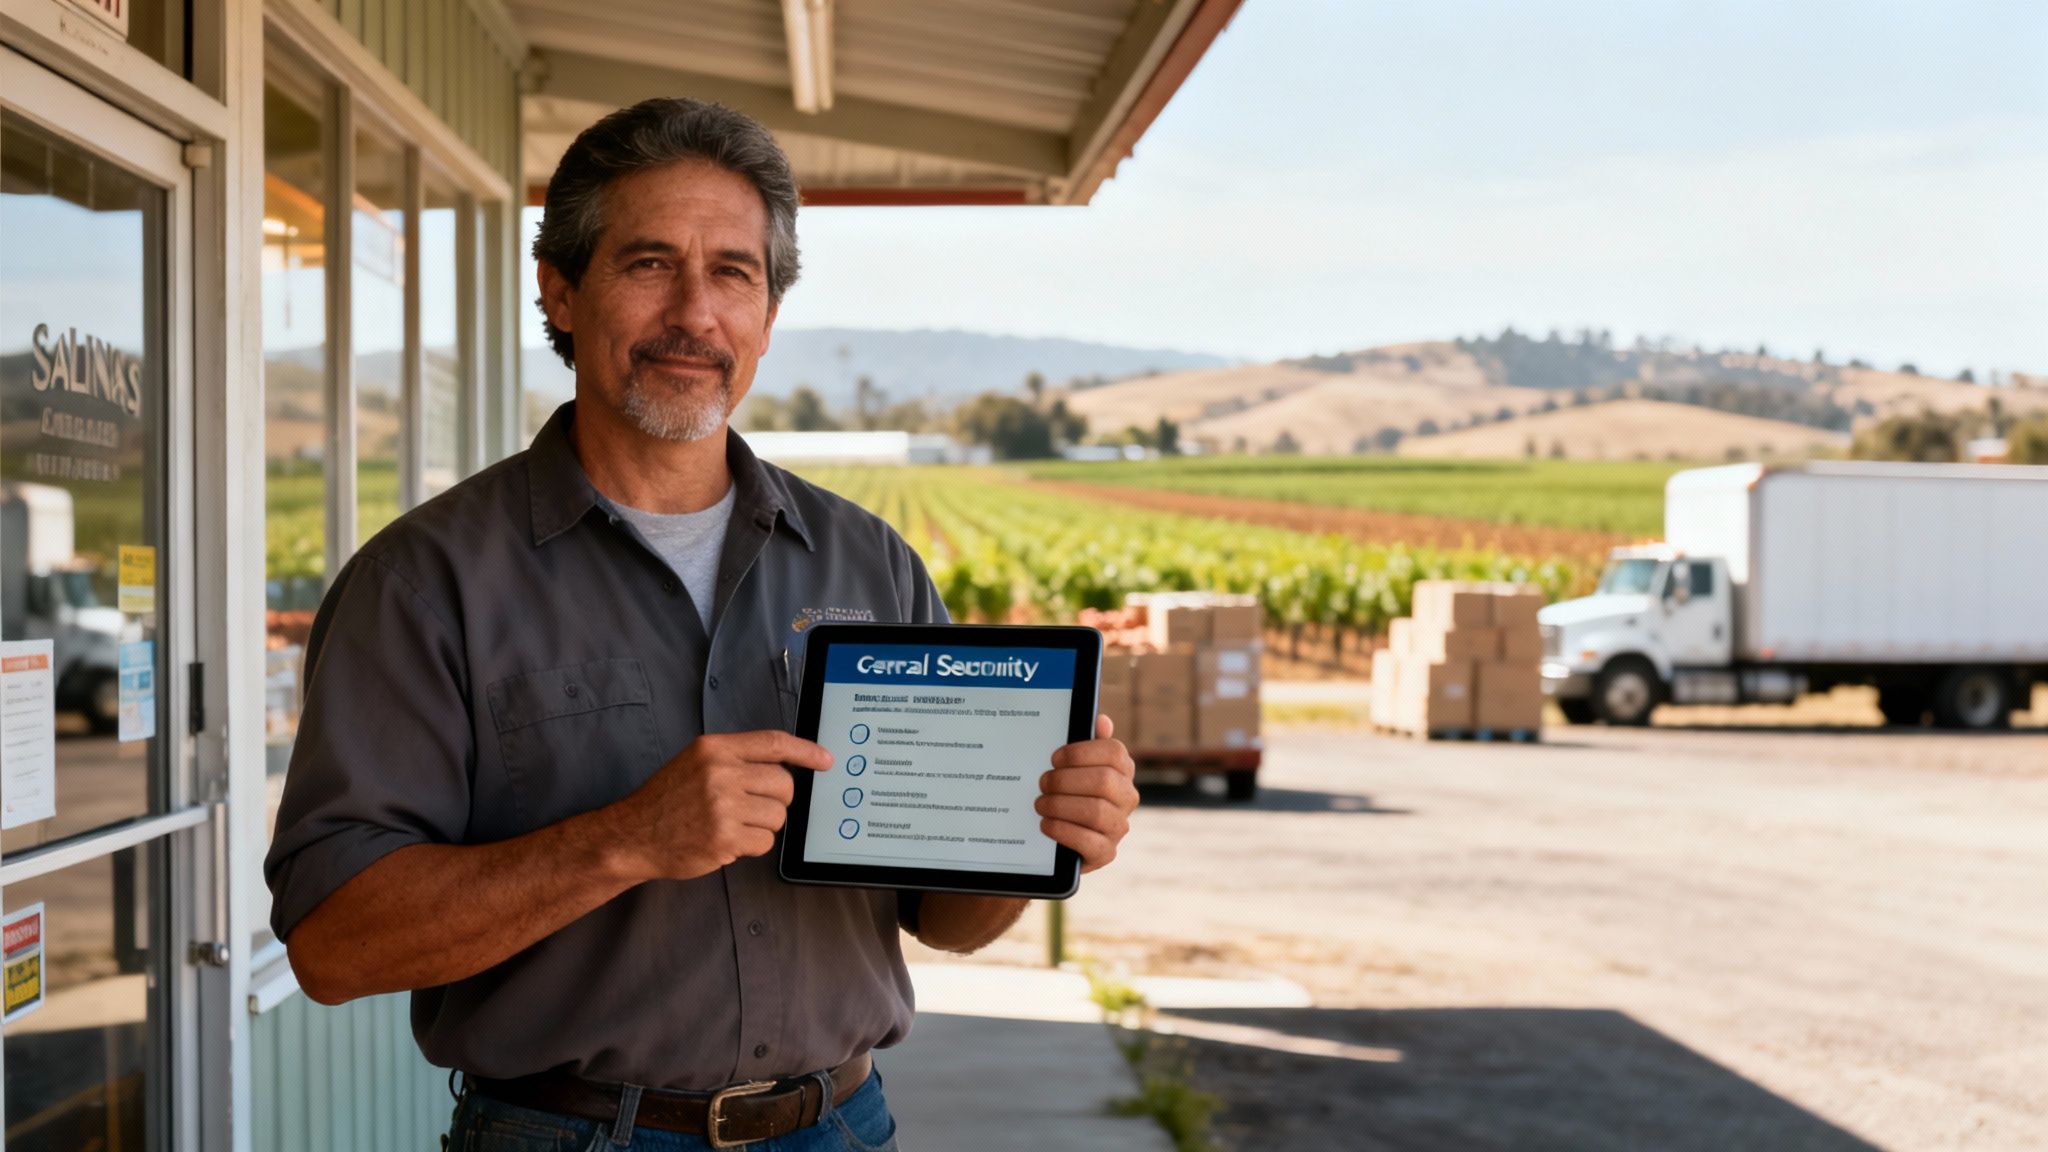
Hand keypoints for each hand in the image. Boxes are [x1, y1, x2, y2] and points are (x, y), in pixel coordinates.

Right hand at [608, 730, 831, 882]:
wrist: (633, 835)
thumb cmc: (667, 800)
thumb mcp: (697, 762)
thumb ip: (737, 758)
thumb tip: (786, 765)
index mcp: (715, 748)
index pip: (774, 743)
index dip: (806, 751)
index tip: (825, 760)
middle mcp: (720, 773)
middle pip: (784, 784)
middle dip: (777, 800)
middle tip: (754, 807)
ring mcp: (722, 806)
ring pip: (778, 816)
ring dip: (763, 825)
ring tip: (733, 824)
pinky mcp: (724, 838)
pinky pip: (765, 842)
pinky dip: (752, 845)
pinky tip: (728, 840)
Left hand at [1035, 715, 1138, 872]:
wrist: (1060, 838)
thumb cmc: (1068, 793)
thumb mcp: (1074, 767)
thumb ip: (1088, 743)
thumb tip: (1102, 720)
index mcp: (1122, 770)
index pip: (1114, 752)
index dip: (1081, 753)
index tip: (1055, 758)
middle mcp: (1127, 797)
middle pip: (1103, 781)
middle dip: (1065, 780)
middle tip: (1043, 782)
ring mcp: (1119, 826)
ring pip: (1096, 811)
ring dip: (1060, 805)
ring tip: (1041, 804)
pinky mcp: (1106, 852)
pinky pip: (1089, 842)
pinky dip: (1062, 830)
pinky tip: (1046, 824)